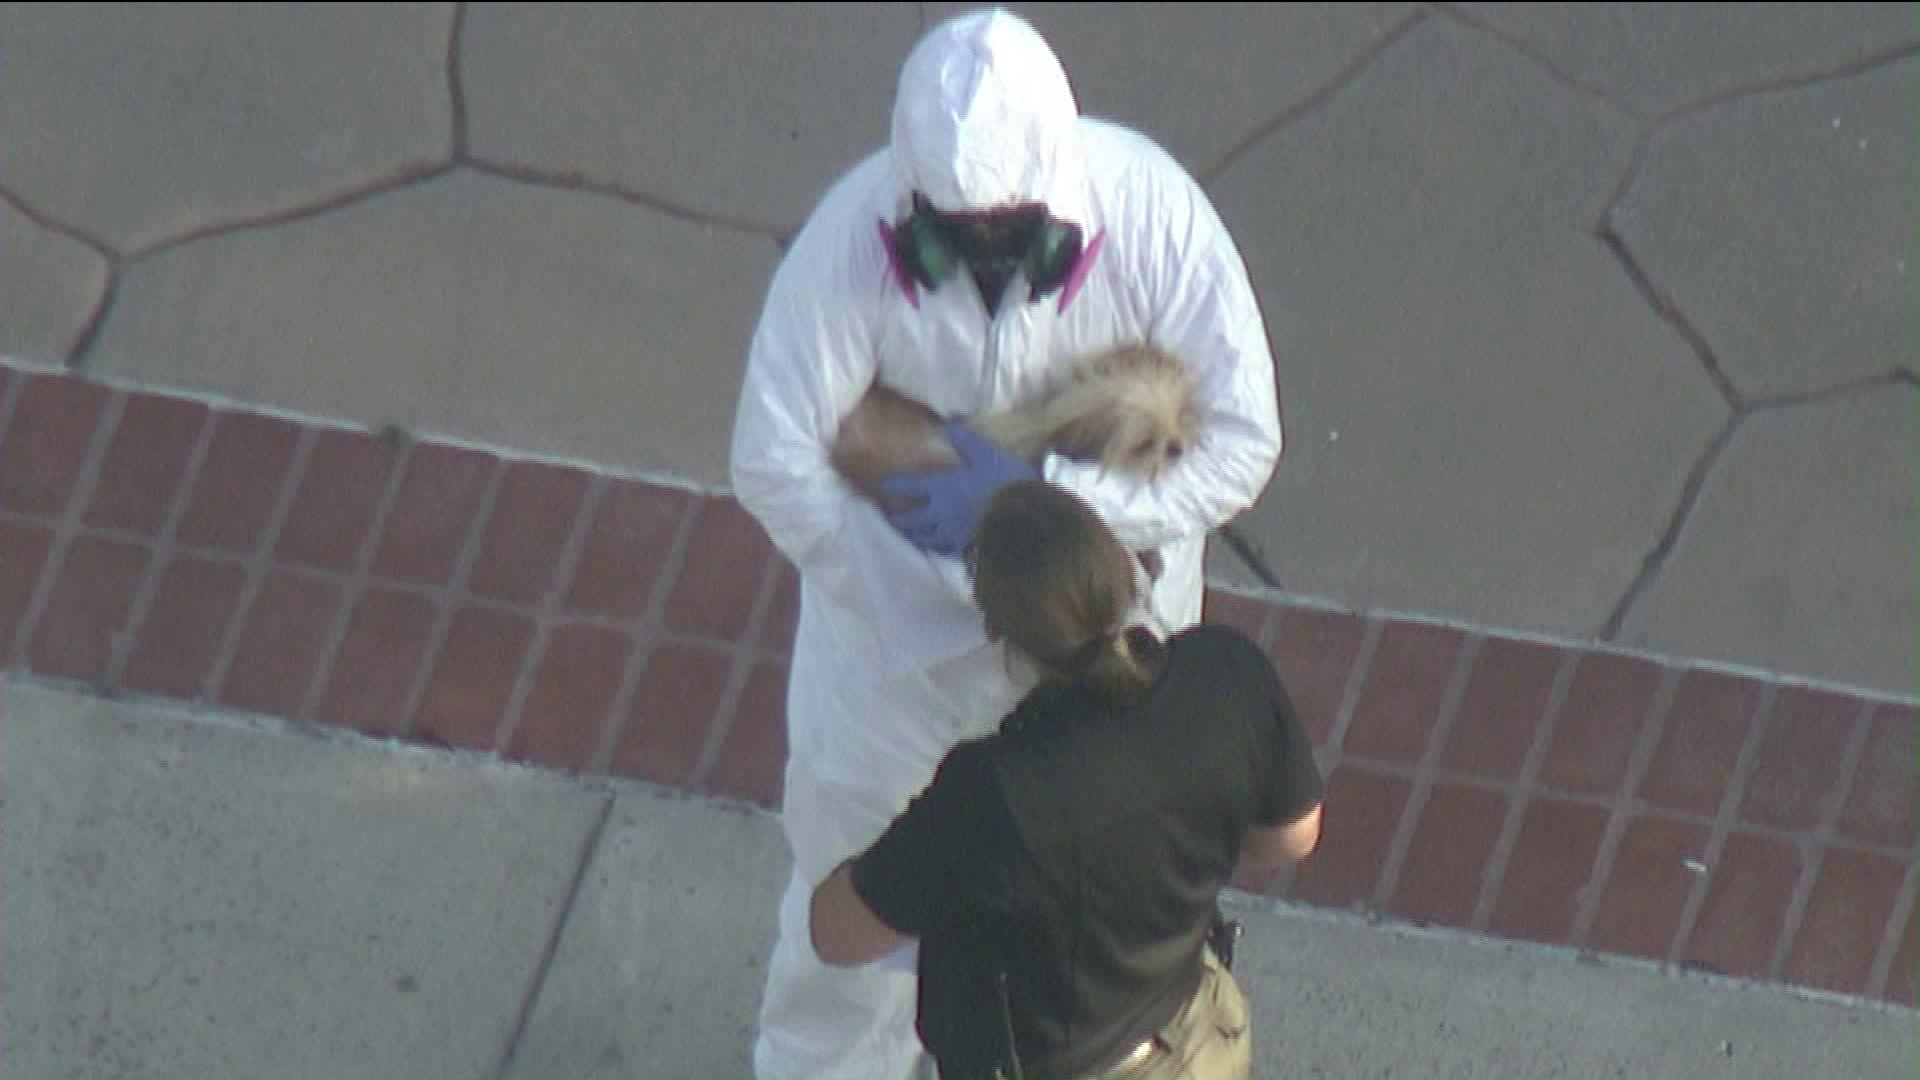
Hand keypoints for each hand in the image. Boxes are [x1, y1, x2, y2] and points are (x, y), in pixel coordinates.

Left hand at [878, 420, 1036, 556]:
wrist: (1026, 517)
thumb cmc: (1006, 481)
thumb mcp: (987, 454)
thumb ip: (966, 440)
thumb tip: (949, 423)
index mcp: (942, 487)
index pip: (910, 486)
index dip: (895, 486)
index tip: (883, 487)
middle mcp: (941, 512)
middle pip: (911, 520)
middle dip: (899, 520)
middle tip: (891, 520)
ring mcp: (952, 534)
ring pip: (925, 538)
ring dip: (915, 536)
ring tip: (911, 536)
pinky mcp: (965, 549)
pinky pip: (945, 550)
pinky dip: (937, 548)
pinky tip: (939, 548)